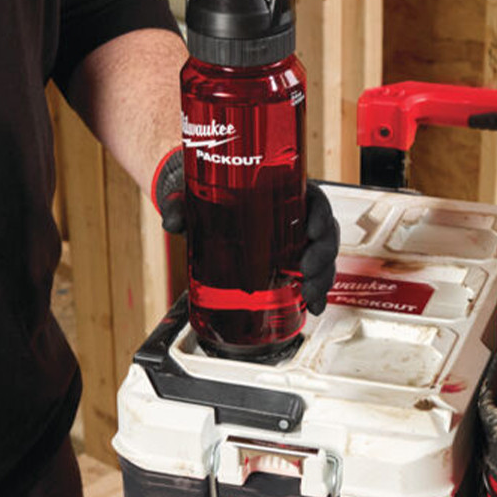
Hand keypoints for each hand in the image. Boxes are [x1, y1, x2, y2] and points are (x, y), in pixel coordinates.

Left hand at [151, 149, 339, 315]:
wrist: (200, 208)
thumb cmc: (204, 193)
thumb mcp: (191, 196)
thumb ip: (180, 206)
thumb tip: (173, 222)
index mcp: (282, 190)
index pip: (313, 199)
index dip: (320, 215)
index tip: (312, 230)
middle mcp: (294, 215)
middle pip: (324, 232)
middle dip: (322, 256)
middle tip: (307, 272)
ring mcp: (294, 240)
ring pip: (322, 256)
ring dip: (322, 278)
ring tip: (312, 298)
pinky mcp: (288, 262)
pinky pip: (311, 274)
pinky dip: (315, 291)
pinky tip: (312, 306)